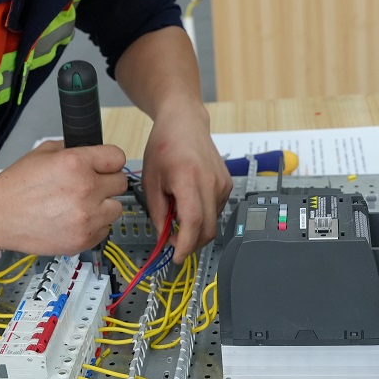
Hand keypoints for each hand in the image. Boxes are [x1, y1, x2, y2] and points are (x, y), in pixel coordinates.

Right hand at [0, 141, 126, 255]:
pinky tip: (74, 220)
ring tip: (80, 205)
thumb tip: (93, 153)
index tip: (103, 166)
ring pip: (116, 209)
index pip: (117, 158)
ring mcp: (86, 218)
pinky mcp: (82, 240)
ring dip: (103, 206)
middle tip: (88, 186)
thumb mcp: (45, 151)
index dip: (109, 161)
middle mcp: (86, 190)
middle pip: (121, 183)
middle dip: (106, 183)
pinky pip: (104, 230)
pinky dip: (93, 226)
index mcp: (77, 163)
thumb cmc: (17, 184)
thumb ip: (74, 149)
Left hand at [141, 108, 231, 262]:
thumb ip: (157, 212)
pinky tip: (188, 201)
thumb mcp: (151, 180)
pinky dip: (202, 215)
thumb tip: (164, 237)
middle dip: (190, 243)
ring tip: (177, 210)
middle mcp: (211, 182)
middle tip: (172, 242)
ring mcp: (223, 184)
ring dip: (196, 228)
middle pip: (208, 229)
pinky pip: (216, 211)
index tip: (175, 257)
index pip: (194, 222)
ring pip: (213, 222)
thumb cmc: (164, 144)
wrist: (184, 122)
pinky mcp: (228, 184)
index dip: (185, 245)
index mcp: (189, 178)